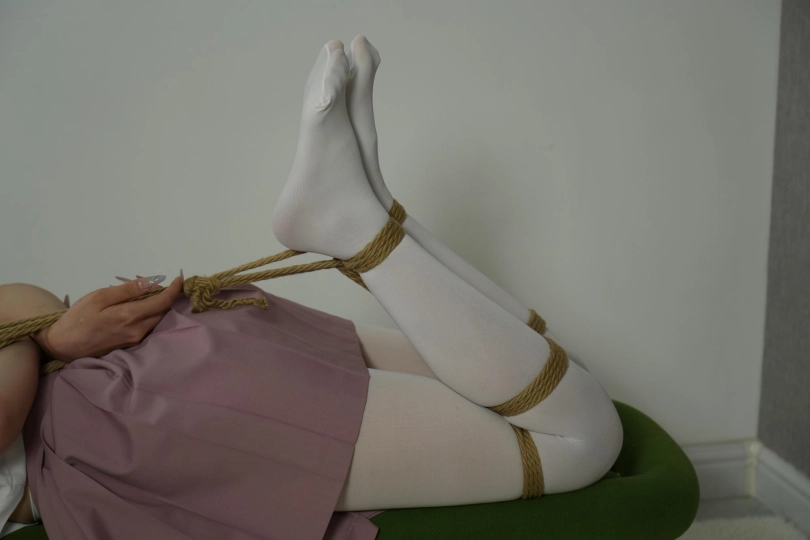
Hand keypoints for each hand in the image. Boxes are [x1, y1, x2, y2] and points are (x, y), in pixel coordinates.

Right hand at [32, 274, 183, 361]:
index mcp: (130, 317)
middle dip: (166, 296)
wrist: (63, 345)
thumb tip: (152, 281)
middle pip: (163, 311)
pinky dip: (151, 314)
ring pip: (157, 320)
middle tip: (157, 284)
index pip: (163, 302)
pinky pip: (149, 327)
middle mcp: (138, 331)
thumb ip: (127, 290)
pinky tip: (141, 307)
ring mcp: (136, 340)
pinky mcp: (131, 345)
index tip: (180, 279)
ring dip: (159, 306)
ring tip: (149, 293)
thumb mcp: (99, 298)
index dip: (174, 289)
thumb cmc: (78, 318)